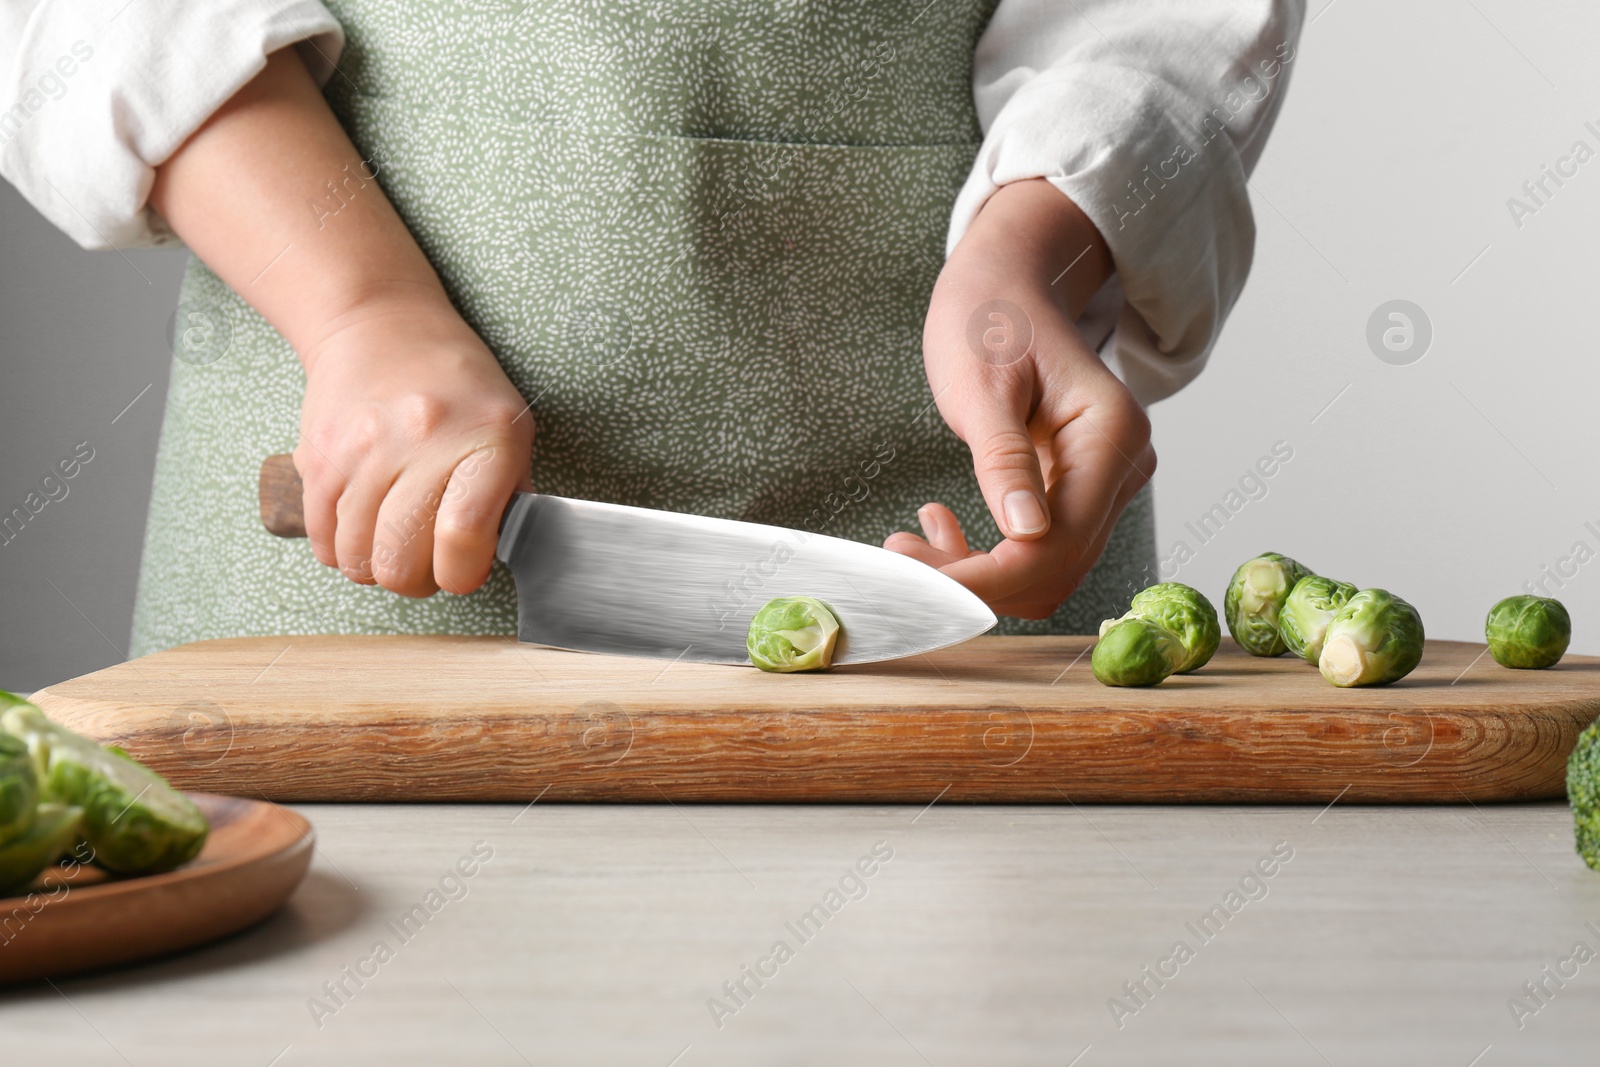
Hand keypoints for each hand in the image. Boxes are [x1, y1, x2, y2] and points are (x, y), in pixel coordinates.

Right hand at [293, 286, 533, 596]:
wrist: (381, 324)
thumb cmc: (457, 383)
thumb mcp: (511, 427)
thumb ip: (511, 496)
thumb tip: (496, 557)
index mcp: (484, 440)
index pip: (462, 535)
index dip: (462, 573)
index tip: (464, 568)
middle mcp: (421, 442)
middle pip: (401, 561)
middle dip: (417, 580)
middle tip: (427, 561)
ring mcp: (363, 450)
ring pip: (356, 559)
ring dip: (376, 566)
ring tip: (394, 541)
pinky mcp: (319, 457)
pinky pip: (321, 540)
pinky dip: (341, 550)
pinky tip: (363, 528)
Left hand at [886, 180, 1155, 618]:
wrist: (1007, 285)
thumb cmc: (991, 319)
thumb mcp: (982, 385)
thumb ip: (1004, 459)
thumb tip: (1025, 533)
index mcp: (1111, 435)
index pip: (1058, 543)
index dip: (989, 577)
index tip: (916, 575)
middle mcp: (1125, 466)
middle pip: (1057, 567)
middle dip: (977, 580)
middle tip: (899, 555)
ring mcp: (1109, 482)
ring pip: (1049, 569)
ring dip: (979, 574)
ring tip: (912, 541)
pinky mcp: (1082, 490)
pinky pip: (1042, 549)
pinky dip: (990, 556)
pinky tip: (942, 530)